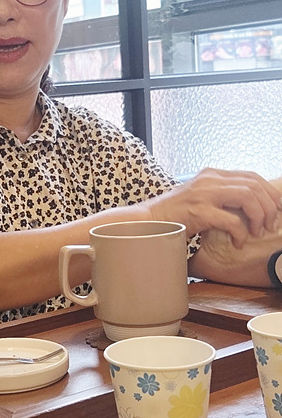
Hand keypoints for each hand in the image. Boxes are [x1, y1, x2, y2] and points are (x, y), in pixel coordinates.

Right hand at [147, 168, 281, 246]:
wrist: (148, 221)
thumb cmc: (175, 214)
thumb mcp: (201, 197)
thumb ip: (222, 196)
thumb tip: (251, 207)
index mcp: (212, 174)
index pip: (251, 176)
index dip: (270, 192)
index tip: (278, 208)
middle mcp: (210, 179)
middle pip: (254, 185)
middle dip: (269, 206)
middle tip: (270, 224)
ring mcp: (204, 194)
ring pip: (248, 197)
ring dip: (258, 217)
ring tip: (256, 232)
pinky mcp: (199, 212)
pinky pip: (232, 221)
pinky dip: (240, 233)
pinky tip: (238, 242)